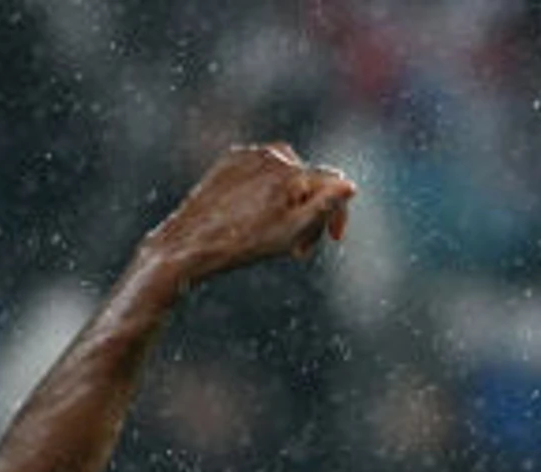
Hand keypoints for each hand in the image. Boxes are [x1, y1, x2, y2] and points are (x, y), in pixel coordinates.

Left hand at [147, 141, 356, 280]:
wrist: (191, 242)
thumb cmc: (244, 243)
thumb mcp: (292, 231)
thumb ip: (325, 206)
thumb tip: (349, 185)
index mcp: (292, 171)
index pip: (333, 183)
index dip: (339, 213)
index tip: (334, 239)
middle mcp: (273, 153)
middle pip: (308, 181)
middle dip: (310, 213)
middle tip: (298, 249)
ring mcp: (249, 154)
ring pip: (285, 177)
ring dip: (288, 203)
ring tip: (275, 234)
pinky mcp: (231, 159)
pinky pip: (261, 173)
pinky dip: (266, 194)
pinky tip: (256, 218)